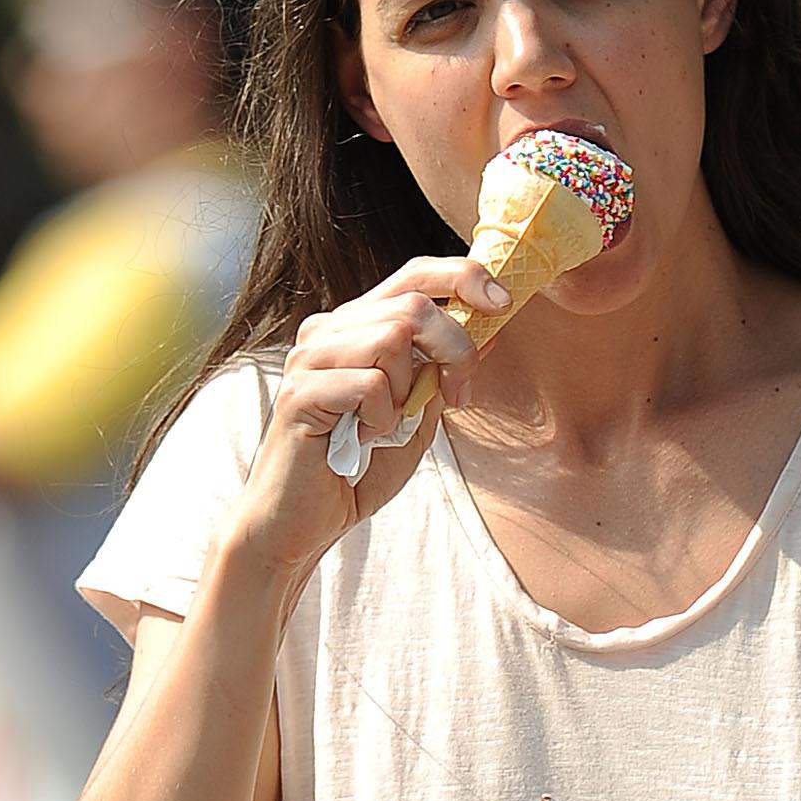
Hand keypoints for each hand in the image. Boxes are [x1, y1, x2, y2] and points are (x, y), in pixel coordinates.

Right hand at [228, 255, 512, 584]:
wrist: (300, 525)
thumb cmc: (355, 473)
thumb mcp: (416, 417)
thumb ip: (440, 374)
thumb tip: (489, 329)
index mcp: (356, 328)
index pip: (413, 274)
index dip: (462, 278)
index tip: (502, 303)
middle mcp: (328, 331)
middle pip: (413, 305)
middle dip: (454, 349)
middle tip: (456, 396)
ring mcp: (309, 358)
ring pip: (391, 338)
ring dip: (408, 391)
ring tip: (386, 426)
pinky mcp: (299, 392)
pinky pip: (369, 384)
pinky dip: (380, 419)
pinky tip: (362, 440)